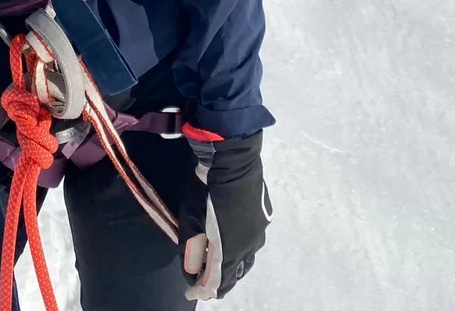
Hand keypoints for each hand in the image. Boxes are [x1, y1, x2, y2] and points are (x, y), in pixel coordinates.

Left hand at [178, 127, 271, 300]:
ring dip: (232, 264)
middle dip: (219, 282)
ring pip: (246, 258)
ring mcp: (259, 232)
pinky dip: (240, 245)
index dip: (201, 291)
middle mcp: (248, 247)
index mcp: (229, 252)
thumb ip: (191, 251)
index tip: (190, 293)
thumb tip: (192, 274)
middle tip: (205, 281)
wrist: (233, 161)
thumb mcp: (191, 221)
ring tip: (219, 262)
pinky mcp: (264, 217)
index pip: (215, 284)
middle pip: (234, 275)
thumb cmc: (206, 191)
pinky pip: (252, 239)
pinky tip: (232, 236)